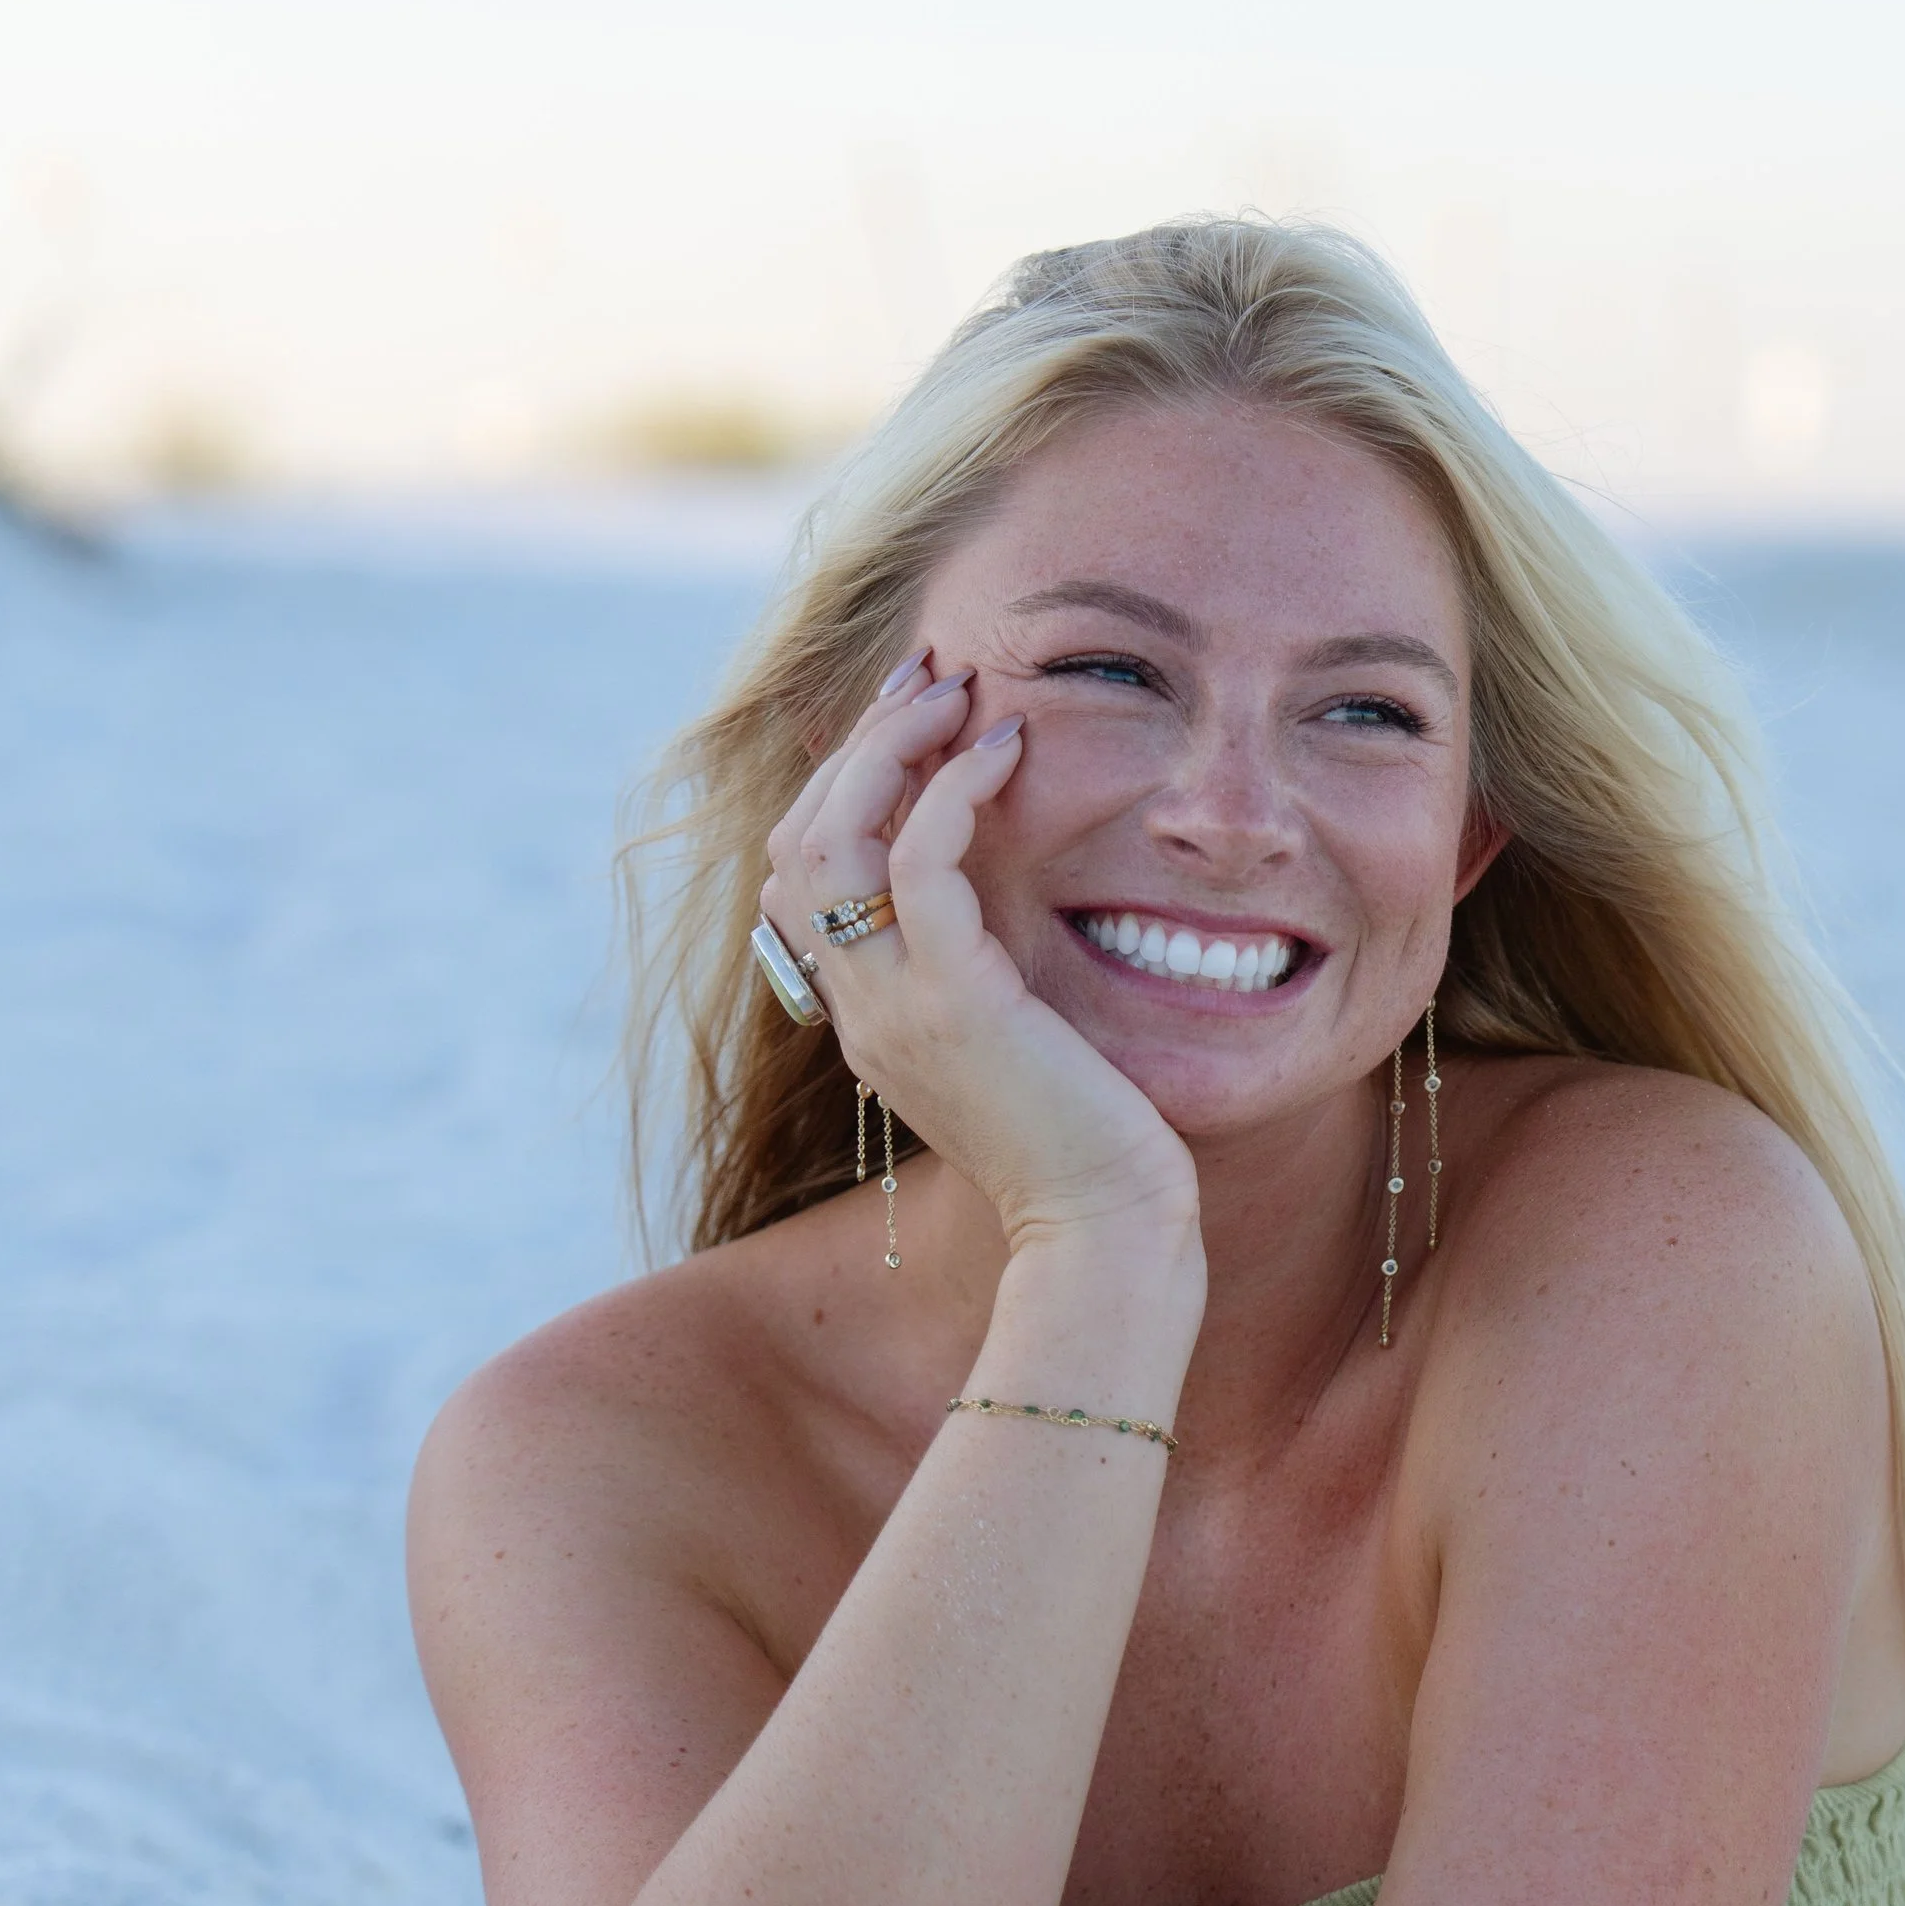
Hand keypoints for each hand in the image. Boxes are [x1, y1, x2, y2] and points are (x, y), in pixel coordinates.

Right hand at [759, 657, 1196, 1255]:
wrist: (1105, 1230)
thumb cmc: (1087, 1145)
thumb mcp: (1015, 1044)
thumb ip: (983, 980)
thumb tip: (1005, 913)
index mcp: (864, 1015)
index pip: (800, 877)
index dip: (845, 784)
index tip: (913, 719)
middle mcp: (858, 1007)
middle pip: (798, 842)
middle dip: (860, 743)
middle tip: (929, 675)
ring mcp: (894, 1006)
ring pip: (833, 840)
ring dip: (889, 746)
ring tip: (957, 689)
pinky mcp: (955, 1002)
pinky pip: (918, 865)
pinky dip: (951, 791)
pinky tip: (1008, 749)